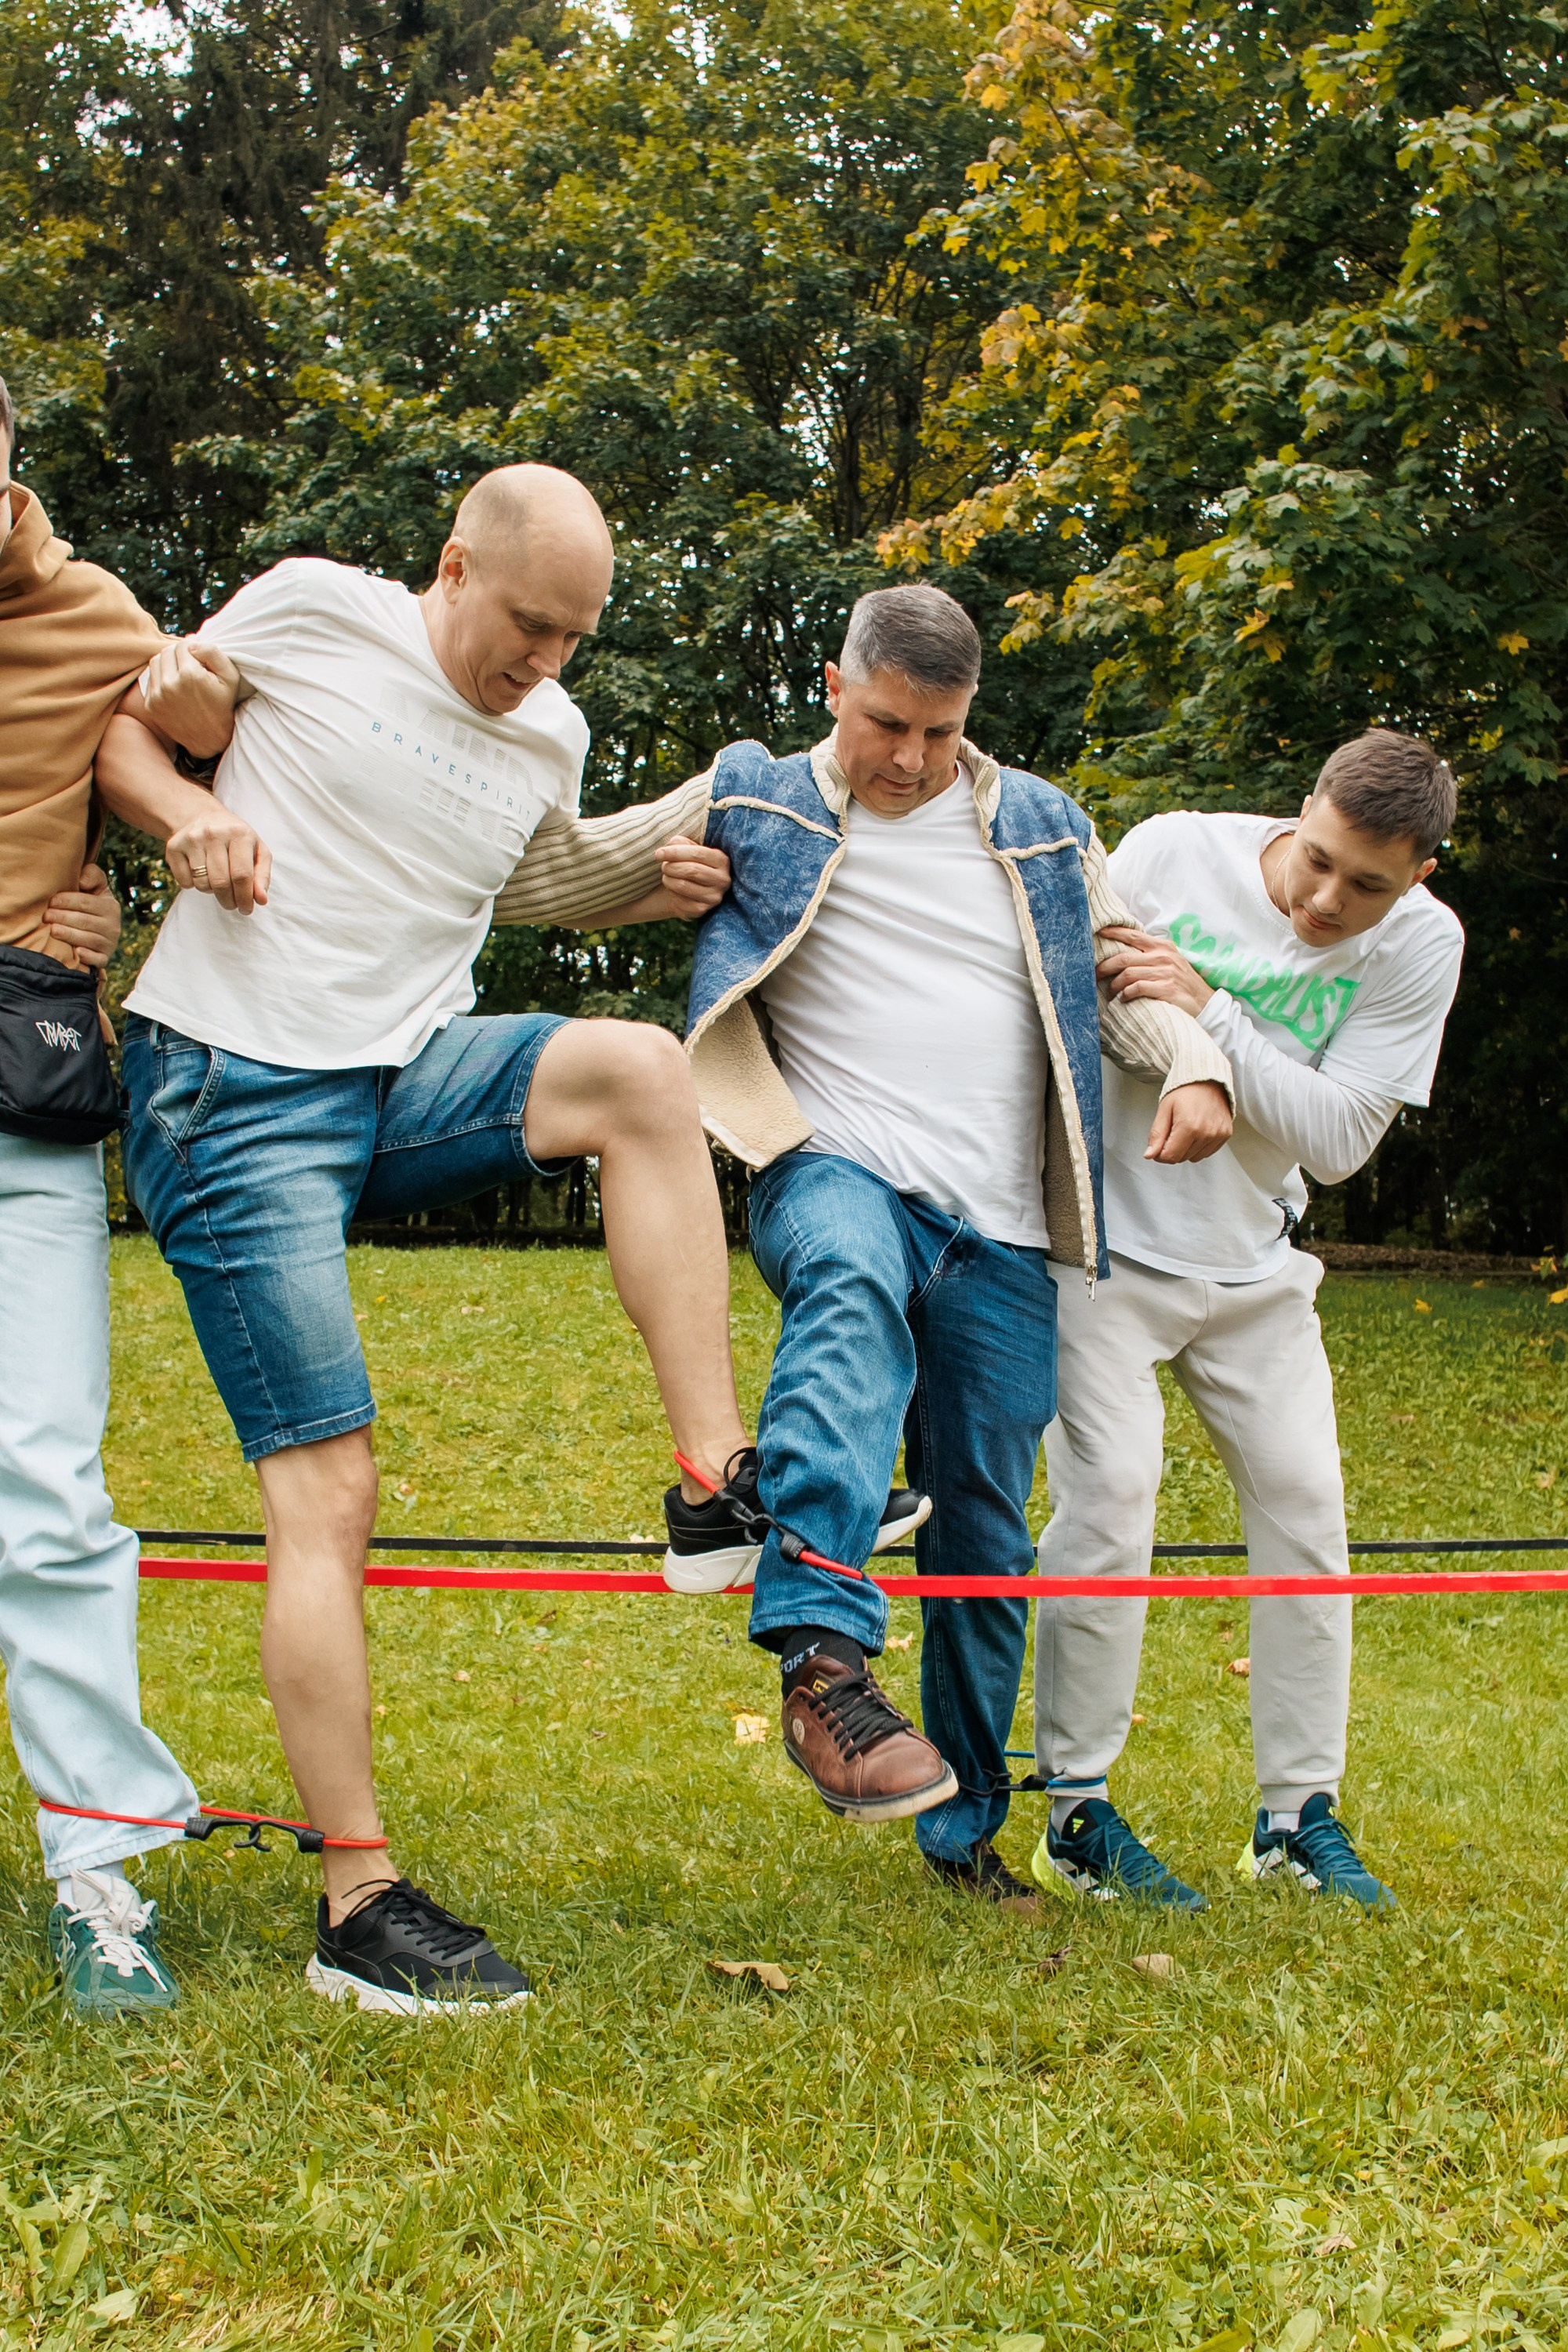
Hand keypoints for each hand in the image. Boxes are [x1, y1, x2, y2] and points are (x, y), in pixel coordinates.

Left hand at [43, 863, 120, 968]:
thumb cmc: (90, 904)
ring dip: (69, 935)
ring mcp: (109, 944)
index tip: (50, 901)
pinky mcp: (105, 958)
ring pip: (88, 940)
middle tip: (45, 916)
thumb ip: (92, 874)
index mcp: (110, 906)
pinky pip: (98, 959)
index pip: (86, 903)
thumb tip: (82, 881)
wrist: (99, 930)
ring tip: (51, 930)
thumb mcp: (95, 886)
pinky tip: (76, 953)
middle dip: (63, 918)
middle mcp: (113, 925)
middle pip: (85, 921)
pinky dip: (88, 956)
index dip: (66, 901)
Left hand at [139, 638, 242, 758]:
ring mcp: (157, 696)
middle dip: (179, 654)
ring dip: (168, 663)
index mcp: (190, 675)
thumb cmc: (222, 705)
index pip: (183, 645)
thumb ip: (213, 652)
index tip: (200, 657)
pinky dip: (161, 678)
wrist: (209, 739)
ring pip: (155, 662)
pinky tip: (175, 687)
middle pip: (167, 651)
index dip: (193, 648)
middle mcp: (170, 684)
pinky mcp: (150, 705)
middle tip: (192, 665)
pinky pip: (151, 680)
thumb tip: (191, 642)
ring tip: (182, 673)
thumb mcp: (230, 677)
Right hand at [166, 797, 272, 914]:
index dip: (245, 898)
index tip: (247, 909)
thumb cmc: (235, 839)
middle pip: (221, 882)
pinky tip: (200, 873)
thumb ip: (262, 876)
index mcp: (239, 833)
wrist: (203, 816)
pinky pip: (184, 882)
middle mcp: (214, 833)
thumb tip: (261, 900)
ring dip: (211, 891)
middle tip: (232, 904)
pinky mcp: (174, 847)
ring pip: (202, 884)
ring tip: (216, 880)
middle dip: (229, 901)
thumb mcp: (257, 851)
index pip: (242, 875)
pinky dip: (193, 885)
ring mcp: (191, 839)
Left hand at [653, 835, 731, 917]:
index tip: (659, 853)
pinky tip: (672, 889)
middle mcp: (722, 880)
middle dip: (671, 867)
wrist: (685, 889)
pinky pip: (680, 900)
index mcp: (721, 860)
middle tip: (663, 866)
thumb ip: (681, 843)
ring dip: (668, 879)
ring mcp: (714, 897)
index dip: (675, 852)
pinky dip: (671, 892)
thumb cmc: (686, 863)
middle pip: (691, 870)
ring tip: (666, 876)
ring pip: (683, 885)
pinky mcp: (702, 910)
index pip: (698, 853)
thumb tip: (673, 844)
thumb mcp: (686, 849)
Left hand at [1098, 926, 1213, 1017]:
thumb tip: (1123, 953)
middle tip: (1094, 975)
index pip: (1133, 935)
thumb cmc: (1182, 983)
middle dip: (1104, 967)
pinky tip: (1123, 999)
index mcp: (1163, 946)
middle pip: (1123, 958)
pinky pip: (1136, 989)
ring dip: (1113, 986)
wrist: (1205, 1003)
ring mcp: (1165, 973)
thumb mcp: (1170, 961)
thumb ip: (1151, 954)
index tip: (1098, 933)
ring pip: (1127, 975)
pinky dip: (1125, 995)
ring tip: (1110, 993)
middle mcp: (1163, 957)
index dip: (1113, 933)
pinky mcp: (1166, 989)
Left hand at [1144, 1080, 1232, 1163]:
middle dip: (1172, 1149)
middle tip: (1172, 1130)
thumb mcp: (1165, 1109)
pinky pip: (1207, 1152)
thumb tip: (1149, 1155)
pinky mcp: (1225, 1134)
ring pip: (1194, 1157)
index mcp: (1189, 1126)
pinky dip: (1199, 1146)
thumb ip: (1157, 1134)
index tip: (1158, 1145)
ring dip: (1186, 1149)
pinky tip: (1197, 1130)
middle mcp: (1206, 1133)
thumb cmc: (1185, 1091)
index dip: (1160, 1154)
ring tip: (1186, 1128)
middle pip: (1182, 1158)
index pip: (1170, 1157)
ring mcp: (1218, 1134)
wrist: (1208, 1078)